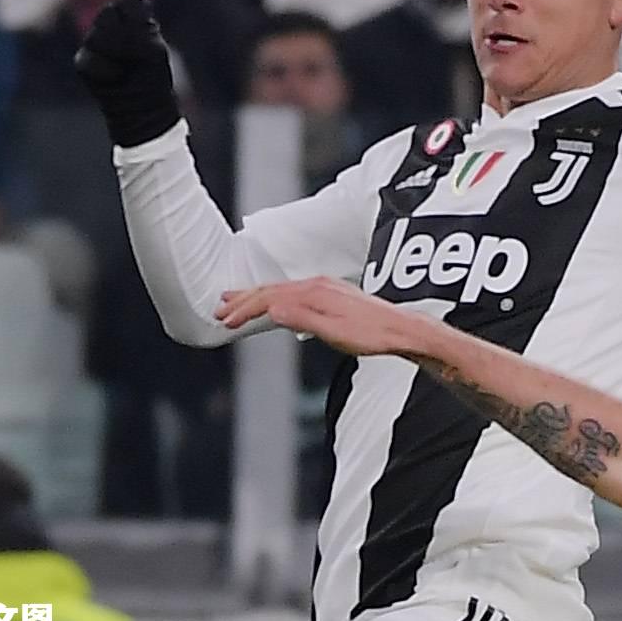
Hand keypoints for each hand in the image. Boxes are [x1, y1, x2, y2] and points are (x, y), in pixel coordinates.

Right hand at [73, 0, 182, 148]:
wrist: (142, 107)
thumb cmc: (151, 76)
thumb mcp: (152, 52)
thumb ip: (131, 36)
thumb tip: (100, 37)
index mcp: (132, 16)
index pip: (128, 3)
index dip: (137, 21)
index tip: (148, 40)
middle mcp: (110, 25)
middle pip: (107, 14)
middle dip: (124, 37)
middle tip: (135, 57)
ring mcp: (93, 41)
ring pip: (95, 36)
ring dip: (115, 54)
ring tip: (126, 69)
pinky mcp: (83, 61)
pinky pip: (88, 59)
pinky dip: (105, 70)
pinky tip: (116, 78)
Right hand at [217, 276, 431, 357]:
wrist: (402, 330)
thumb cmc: (370, 335)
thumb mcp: (333, 332)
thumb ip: (301, 318)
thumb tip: (273, 309)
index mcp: (313, 293)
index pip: (268, 298)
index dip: (244, 310)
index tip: (225, 321)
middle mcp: (316, 285)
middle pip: (271, 289)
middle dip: (243, 299)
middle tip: (219, 308)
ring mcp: (324, 288)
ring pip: (281, 289)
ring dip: (256, 296)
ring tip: (236, 300)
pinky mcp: (331, 294)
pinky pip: (292, 292)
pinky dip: (275, 297)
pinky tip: (273, 303)